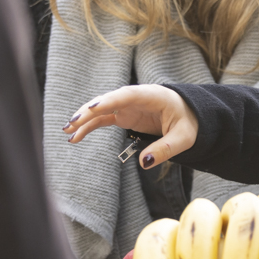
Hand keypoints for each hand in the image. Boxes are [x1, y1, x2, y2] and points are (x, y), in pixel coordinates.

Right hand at [60, 84, 198, 169]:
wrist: (191, 115)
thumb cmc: (189, 122)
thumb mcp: (184, 138)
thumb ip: (165, 149)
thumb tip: (143, 163)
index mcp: (152, 95)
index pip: (128, 95)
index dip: (110, 100)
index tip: (93, 107)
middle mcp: (136, 97)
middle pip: (109, 100)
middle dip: (89, 111)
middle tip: (72, 123)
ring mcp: (128, 106)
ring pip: (101, 110)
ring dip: (84, 119)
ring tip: (67, 132)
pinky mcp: (125, 115)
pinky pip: (103, 119)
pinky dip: (89, 126)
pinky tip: (75, 137)